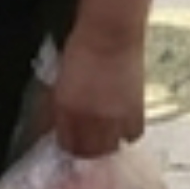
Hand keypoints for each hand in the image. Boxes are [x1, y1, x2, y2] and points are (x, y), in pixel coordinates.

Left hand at [48, 26, 147, 158]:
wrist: (110, 36)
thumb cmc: (79, 51)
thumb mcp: (59, 81)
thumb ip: (54, 107)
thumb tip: (53, 127)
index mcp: (66, 109)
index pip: (67, 145)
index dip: (69, 145)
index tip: (69, 141)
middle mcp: (89, 118)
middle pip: (89, 153)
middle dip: (86, 150)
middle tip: (85, 142)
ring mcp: (114, 118)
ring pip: (110, 148)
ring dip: (105, 145)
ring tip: (103, 135)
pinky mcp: (136, 112)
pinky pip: (131, 136)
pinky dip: (125, 134)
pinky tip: (121, 126)